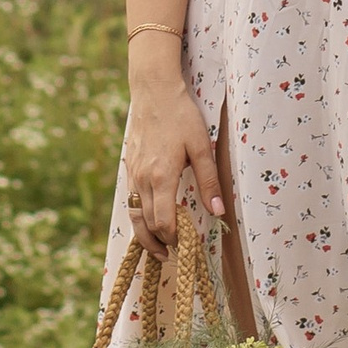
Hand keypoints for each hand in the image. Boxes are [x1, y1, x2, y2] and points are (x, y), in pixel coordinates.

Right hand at [122, 71, 223, 253]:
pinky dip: (139, 216)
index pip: (164, 222)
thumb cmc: (181, 115)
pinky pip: (131, 199)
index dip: (174, 240)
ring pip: (135, 214)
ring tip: (158, 249)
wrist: (153, 90)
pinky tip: (150, 219)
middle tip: (174, 256)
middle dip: (159, 243)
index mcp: (161, 177)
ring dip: (145, 235)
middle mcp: (142, 179)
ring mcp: (133, 173)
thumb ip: (209, 180)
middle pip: (146, 224)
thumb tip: (218, 211)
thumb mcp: (202, 146)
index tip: (187, 248)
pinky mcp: (129, 166)